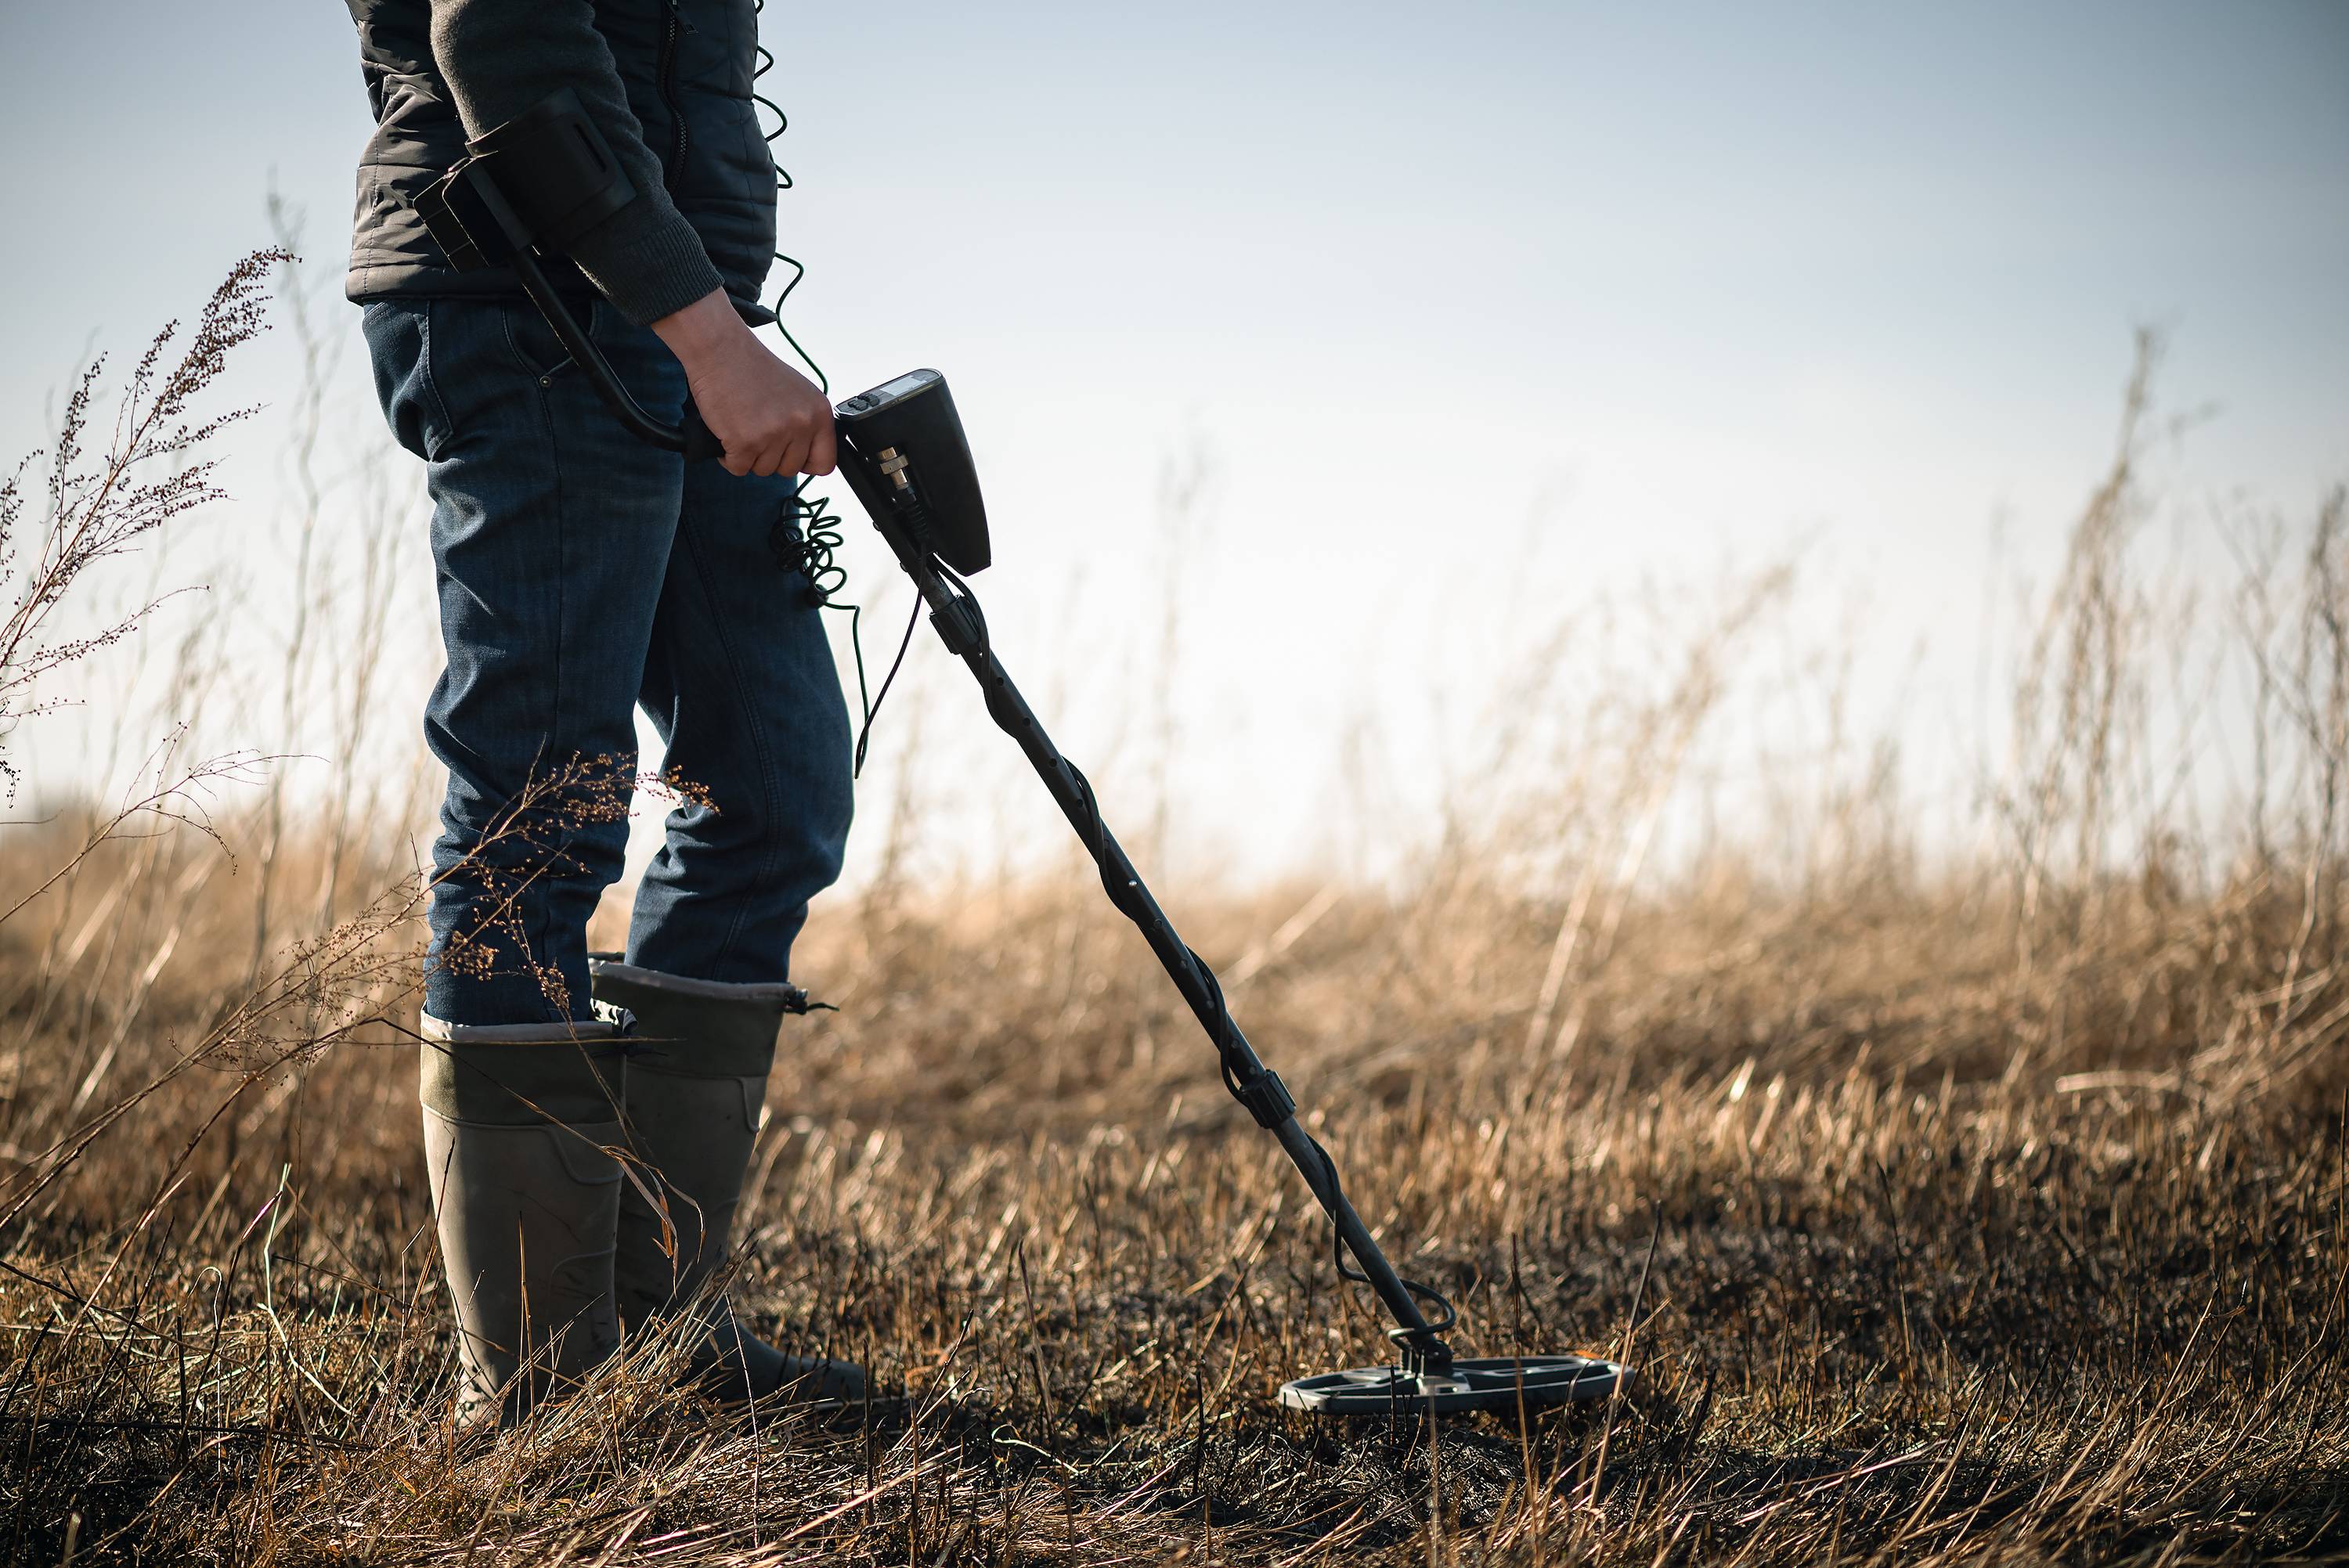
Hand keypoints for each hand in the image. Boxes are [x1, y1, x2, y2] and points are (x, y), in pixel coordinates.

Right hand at [648, 288, 835, 477]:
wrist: (721, 351)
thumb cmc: (753, 368)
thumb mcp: (797, 392)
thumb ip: (807, 422)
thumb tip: (809, 454)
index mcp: (818, 412)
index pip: (825, 462)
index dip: (805, 463)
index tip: (791, 456)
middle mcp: (801, 425)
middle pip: (790, 469)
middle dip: (771, 457)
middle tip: (757, 431)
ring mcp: (774, 435)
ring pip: (763, 470)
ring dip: (749, 455)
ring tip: (742, 426)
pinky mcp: (745, 442)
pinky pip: (738, 468)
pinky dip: (729, 456)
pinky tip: (728, 434)